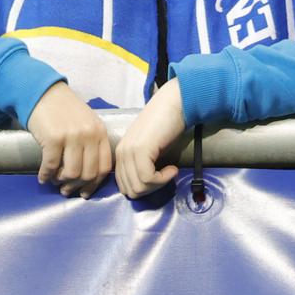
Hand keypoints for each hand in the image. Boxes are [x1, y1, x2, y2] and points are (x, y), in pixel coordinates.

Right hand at [26, 84, 111, 197]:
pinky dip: (46, 175)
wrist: (43, 92)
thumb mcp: (86, 123)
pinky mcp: (53, 138)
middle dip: (76, 186)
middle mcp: (89, 134)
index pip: (104, 167)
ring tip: (54, 181)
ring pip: (71, 173)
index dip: (94, 184)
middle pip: (88, 173)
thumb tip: (87, 177)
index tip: (85, 192)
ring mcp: (72, 136)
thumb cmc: (64, 110)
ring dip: (61, 182)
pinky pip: (51, 166)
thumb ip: (91, 144)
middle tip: (66, 190)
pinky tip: (42, 177)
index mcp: (100, 132)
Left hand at [114, 79, 186, 198]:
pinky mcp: (141, 149)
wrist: (173, 104)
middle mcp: (121, 153)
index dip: (143, 189)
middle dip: (150, 190)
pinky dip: (163, 179)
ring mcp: (129, 151)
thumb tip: (143, 188)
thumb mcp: (149, 150)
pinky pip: (147, 178)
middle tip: (165, 177)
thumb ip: (141, 166)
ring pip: (139, 187)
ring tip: (170, 172)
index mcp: (120, 154)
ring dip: (158, 184)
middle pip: (130, 190)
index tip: (159, 179)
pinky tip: (173, 169)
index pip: (124, 187)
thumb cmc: (165, 125)